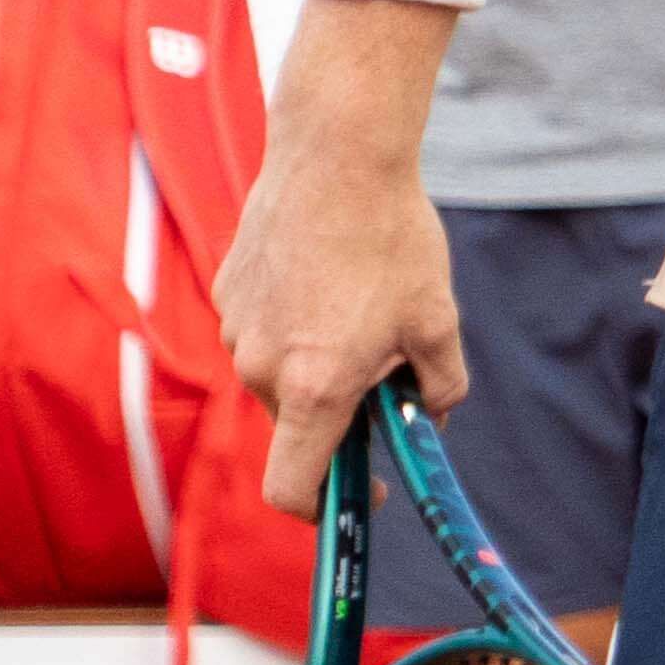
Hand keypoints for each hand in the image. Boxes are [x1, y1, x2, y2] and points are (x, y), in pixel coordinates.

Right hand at [214, 25, 469, 520]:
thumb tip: (429, 420)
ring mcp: (236, 329)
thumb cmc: (393, 239)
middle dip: (341, 413)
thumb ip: (438, 389)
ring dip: (319, 362)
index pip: (291, 489)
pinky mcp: (227, 295)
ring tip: (362, 302)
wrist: (336, 156)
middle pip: (298, 424)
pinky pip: (265, 332)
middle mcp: (261, 367)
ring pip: (281, 375)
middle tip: (388, 368)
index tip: (363, 492)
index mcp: (315, 387)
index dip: (325, 508)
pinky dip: (297, 325)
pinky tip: (331, 275)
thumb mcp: (437, 321)